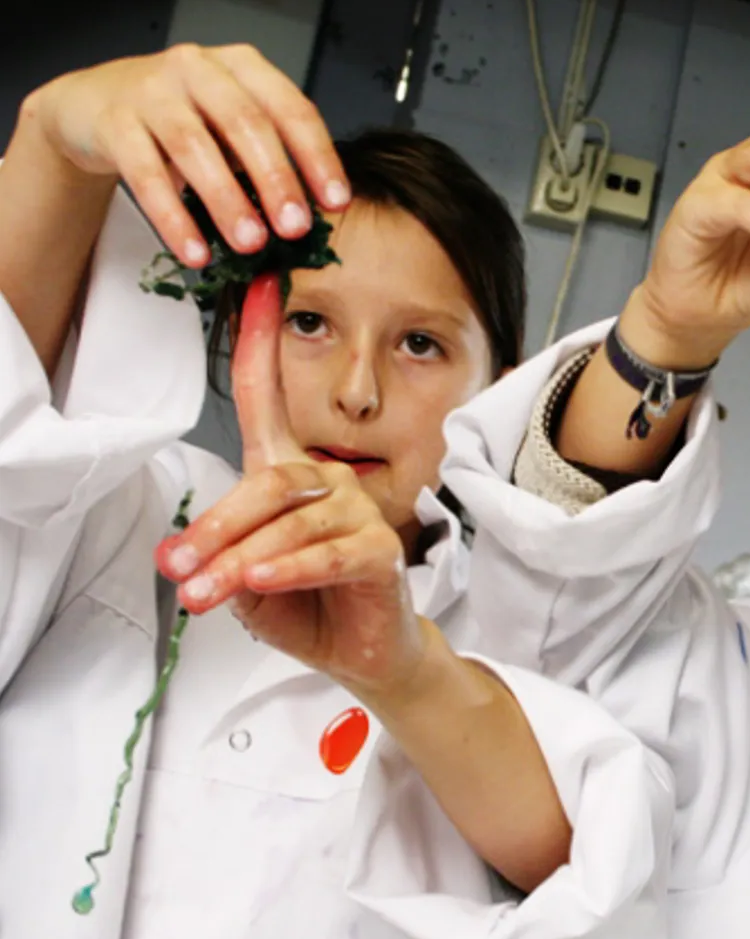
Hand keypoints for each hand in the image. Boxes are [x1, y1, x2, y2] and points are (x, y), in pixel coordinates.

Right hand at [29, 44, 348, 266]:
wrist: (97, 104)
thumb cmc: (184, 119)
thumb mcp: (231, 129)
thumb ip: (268, 159)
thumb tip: (311, 217)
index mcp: (242, 68)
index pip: (291, 108)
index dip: (317, 157)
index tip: (336, 202)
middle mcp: (199, 69)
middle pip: (245, 123)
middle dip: (276, 180)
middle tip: (296, 229)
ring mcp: (152, 90)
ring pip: (194, 146)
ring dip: (227, 201)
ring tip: (250, 244)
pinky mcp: (114, 121)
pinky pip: (145, 174)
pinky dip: (173, 218)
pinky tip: (194, 252)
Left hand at [154, 276, 425, 696]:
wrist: (359, 652)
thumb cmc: (304, 603)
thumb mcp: (244, 578)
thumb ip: (218, 557)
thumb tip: (179, 556)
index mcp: (291, 474)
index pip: (272, 400)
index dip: (264, 342)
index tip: (260, 286)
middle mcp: (329, 481)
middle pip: (270, 479)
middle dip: (218, 524)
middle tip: (179, 565)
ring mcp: (360, 512)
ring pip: (293, 522)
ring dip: (242, 559)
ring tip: (207, 593)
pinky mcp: (381, 551)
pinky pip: (331, 554)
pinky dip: (292, 568)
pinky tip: (261, 581)